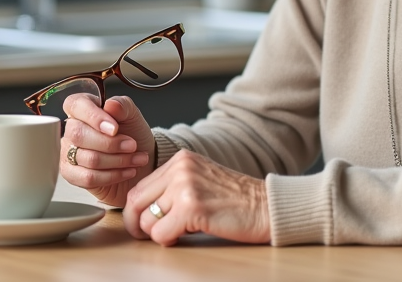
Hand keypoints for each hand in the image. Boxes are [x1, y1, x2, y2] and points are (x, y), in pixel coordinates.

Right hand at [59, 95, 154, 207]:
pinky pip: (88, 178)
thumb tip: (110, 104)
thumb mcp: (133, 114)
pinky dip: (113, 175)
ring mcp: (68, 152)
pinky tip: (126, 171)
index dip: (94, 117)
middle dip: (111, 143)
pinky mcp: (72, 174)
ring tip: (136, 158)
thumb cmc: (133, 134)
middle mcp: (72, 129)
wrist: (142, 158)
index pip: (75, 105)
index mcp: (83, 108)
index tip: (115, 128)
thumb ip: (123, 105)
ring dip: (118, 160)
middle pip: (79, 135)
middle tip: (132, 145)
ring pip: (88, 158)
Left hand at [122, 150, 271, 245]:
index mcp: (181, 159)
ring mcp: (185, 186)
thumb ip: (173, 186)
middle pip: (135, 202)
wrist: (266, 206)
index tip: (142, 224)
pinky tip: (186, 235)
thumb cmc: (236, 200)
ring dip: (158, 234)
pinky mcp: (191, 207)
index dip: (136, 211)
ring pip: (147, 221)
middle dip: (137, 225)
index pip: (140, 187)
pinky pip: (160, 234)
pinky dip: (169, 241)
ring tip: (178, 232)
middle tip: (148, 236)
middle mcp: (180, 168)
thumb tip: (142, 209)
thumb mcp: (201, 180)